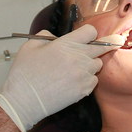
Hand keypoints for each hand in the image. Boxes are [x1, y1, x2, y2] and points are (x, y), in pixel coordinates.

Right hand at [0, 25, 119, 131]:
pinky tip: (74, 81)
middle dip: (102, 45)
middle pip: (101, 47)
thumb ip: (45, 36)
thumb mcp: (30, 46)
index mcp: (66, 44)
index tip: (88, 36)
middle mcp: (79, 58)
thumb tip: (54, 37)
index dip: (88, 33)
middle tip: (107, 44)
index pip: (91, 31)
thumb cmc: (24, 74)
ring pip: (98, 64)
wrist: (24, 101)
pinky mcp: (84, 90)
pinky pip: (93, 80)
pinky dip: (87, 79)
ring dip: (91, 64)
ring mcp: (83, 75)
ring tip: (76, 68)